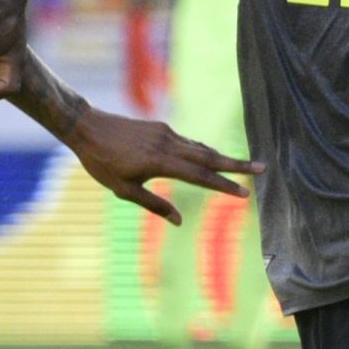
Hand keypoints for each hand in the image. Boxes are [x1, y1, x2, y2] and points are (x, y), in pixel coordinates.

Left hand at [64, 105, 261, 223]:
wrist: (86, 126)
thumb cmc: (102, 163)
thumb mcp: (124, 190)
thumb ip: (154, 205)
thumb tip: (180, 221)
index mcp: (160, 162)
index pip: (200, 176)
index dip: (223, 185)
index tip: (244, 193)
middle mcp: (168, 145)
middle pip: (209, 157)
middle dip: (236, 165)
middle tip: (262, 169)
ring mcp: (166, 133)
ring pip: (200, 147)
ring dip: (222, 157)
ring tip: (244, 165)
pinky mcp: (161, 127)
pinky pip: (187, 141)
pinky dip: (202, 150)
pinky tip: (209, 158)